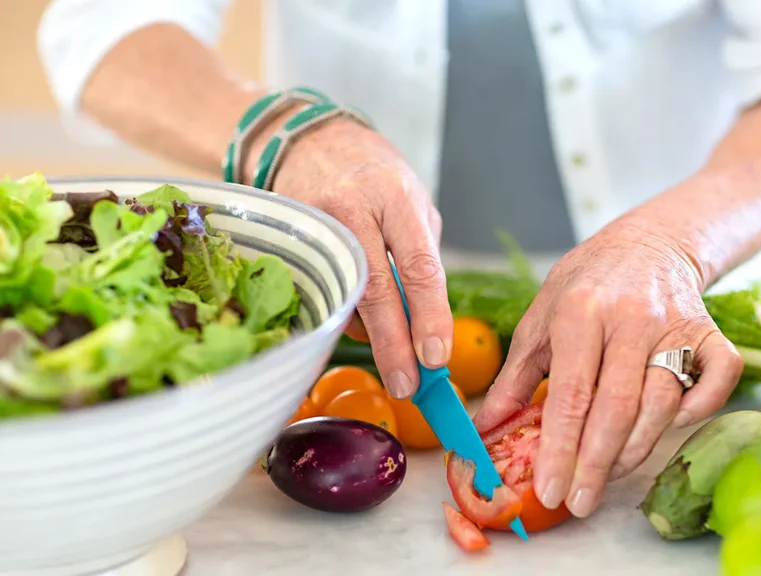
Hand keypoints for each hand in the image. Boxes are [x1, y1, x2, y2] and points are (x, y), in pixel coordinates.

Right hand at [255, 117, 450, 398]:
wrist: (310, 141)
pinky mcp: (289, 240)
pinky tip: (360, 317)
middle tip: (408, 385)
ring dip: (371, 334)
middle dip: (394, 346)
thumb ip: (421, 254)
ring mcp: (314, 224)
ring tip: (390, 350)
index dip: (429, 316)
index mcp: (395, 197)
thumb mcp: (411, 201)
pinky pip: (322, 291)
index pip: (419, 266)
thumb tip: (429, 319)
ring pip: (345, 296)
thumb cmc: (374, 176)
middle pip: (375, 291)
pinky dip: (346, 313)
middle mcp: (352, 209)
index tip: (436, 357)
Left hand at [473, 204, 743, 518]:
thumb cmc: (585, 285)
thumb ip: (515, 377)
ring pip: (663, 403)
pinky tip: (669, 427)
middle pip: (618, 407)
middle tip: (579, 501)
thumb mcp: (540, 319)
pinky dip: (698, 410)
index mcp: (580, 311)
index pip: (570, 394)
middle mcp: (631, 317)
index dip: (560, 449)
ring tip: (608, 474)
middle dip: (596, 464)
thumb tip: (485, 428)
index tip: (549, 491)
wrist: (645, 243)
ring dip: (636, 449)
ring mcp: (675, 324)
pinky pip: (718, 379)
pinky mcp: (709, 330)